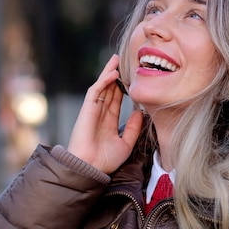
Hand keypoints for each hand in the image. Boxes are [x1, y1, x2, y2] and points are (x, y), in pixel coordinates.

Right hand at [67, 54, 143, 173]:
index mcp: (107, 123)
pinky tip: (113, 73)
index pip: (115, 101)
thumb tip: (141, 112)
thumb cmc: (105, 161)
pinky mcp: (87, 109)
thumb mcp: (126, 144)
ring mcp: (92, 111)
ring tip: (116, 60)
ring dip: (108, 73)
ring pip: (101, 87)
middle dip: (115, 77)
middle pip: (108, 90)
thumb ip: (133, 128)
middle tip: (124, 63)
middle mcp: (99, 114)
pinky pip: (94, 91)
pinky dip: (103, 81)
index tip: (131, 80)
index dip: (122, 90)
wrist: (91, 168)